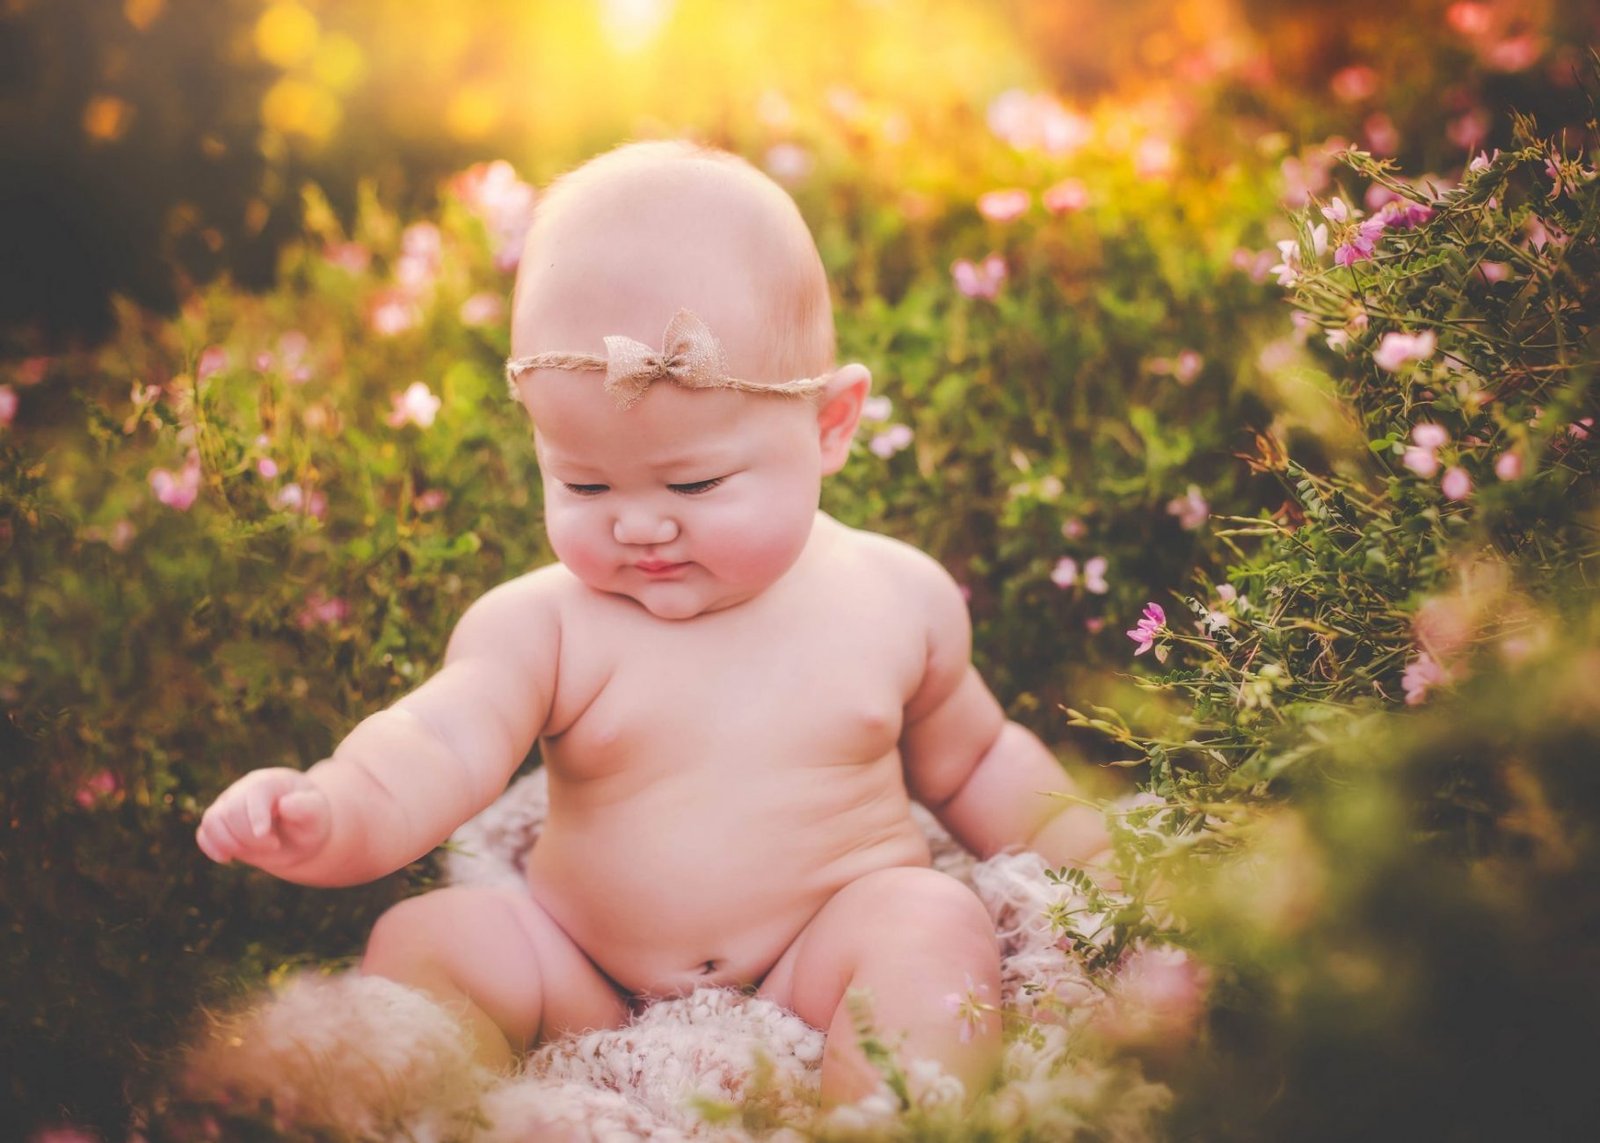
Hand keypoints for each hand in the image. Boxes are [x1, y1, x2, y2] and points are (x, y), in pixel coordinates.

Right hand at [196, 767, 331, 870]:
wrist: (298, 834)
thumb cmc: (309, 821)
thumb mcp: (317, 815)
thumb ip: (306, 808)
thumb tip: (284, 804)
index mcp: (271, 781)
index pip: (255, 792)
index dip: (257, 817)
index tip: (270, 840)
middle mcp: (245, 788)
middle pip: (232, 810)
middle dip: (250, 837)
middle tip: (274, 846)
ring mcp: (229, 804)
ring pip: (212, 820)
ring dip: (229, 844)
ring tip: (253, 853)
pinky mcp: (220, 822)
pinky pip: (204, 833)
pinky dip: (211, 847)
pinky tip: (228, 858)